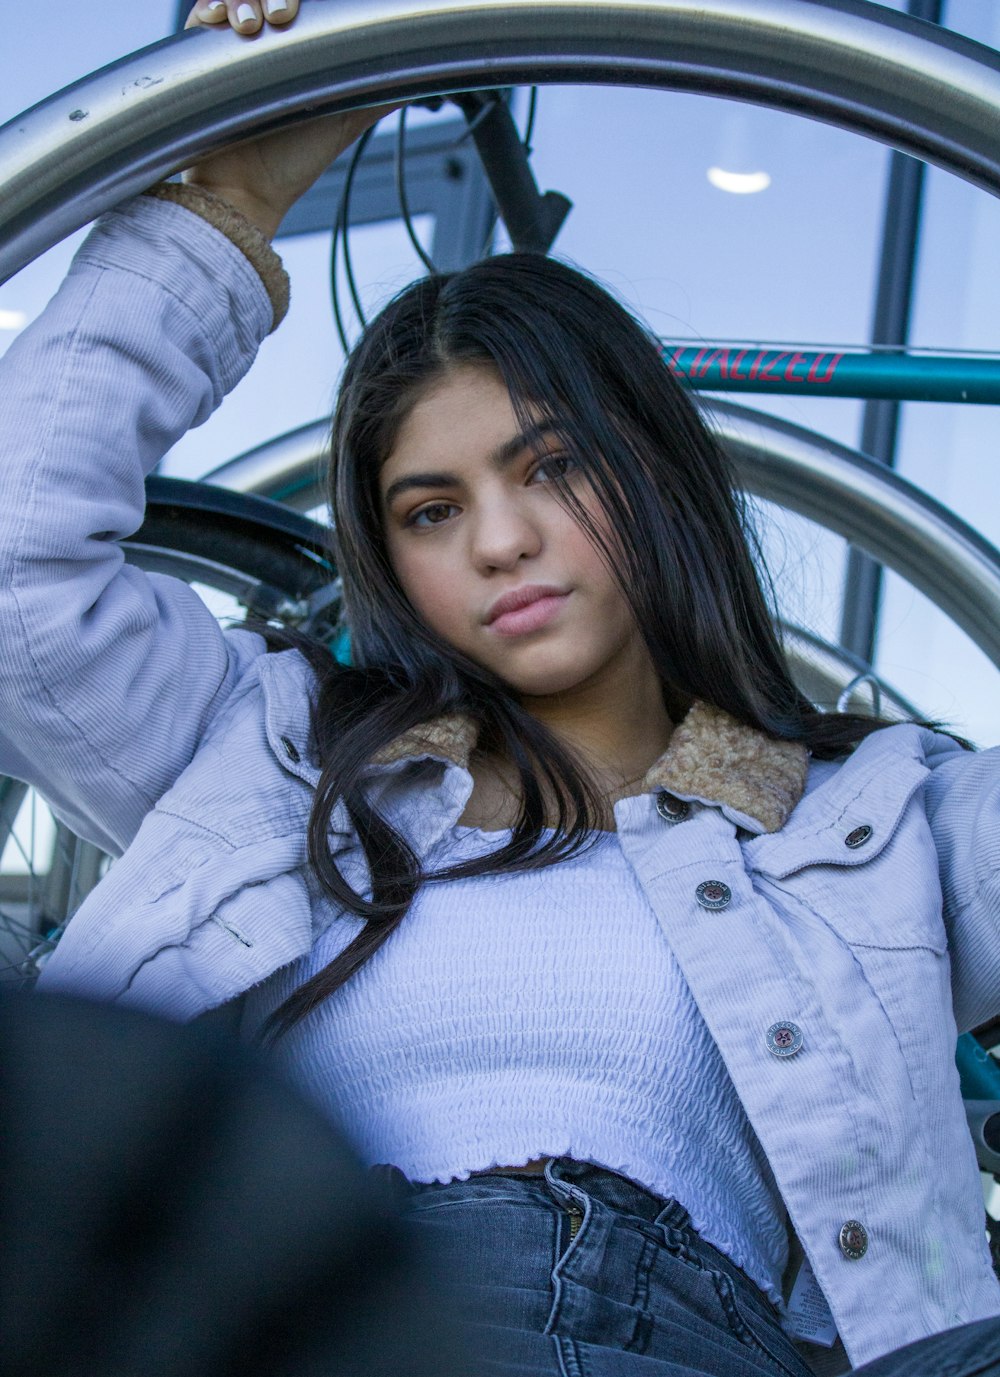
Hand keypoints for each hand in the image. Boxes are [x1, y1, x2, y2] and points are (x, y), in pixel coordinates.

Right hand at [182, 0, 397, 238]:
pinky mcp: (203, 55)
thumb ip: (379, 91)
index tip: (301, 10)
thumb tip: (428, 72)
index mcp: (300, 45)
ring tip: (251, 26)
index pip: (305, 0)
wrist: (248, 193)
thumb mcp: (348, 118)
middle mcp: (266, 38)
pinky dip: (210, 6)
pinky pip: (202, 12)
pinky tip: (219, 20)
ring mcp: (233, 44)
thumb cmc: (294, 161)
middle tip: (283, 17)